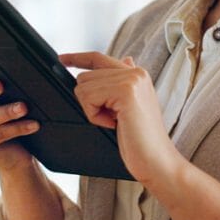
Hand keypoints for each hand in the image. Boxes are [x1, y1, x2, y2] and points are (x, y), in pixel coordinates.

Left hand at [59, 51, 183, 184]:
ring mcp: (132, 80)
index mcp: (137, 74)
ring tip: (115, 122)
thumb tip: (126, 59)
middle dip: (90, 102)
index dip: (78, 58)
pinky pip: (89, 97)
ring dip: (92, 110)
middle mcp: (136, 72)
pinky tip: (114, 124)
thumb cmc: (141, 141)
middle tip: (112, 119)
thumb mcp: (130, 108)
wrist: (157, 161)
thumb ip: (124, 83)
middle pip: (86, 75)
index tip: (62, 59)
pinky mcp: (126, 91)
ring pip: (84, 86)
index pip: (99, 58)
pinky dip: (94, 115)